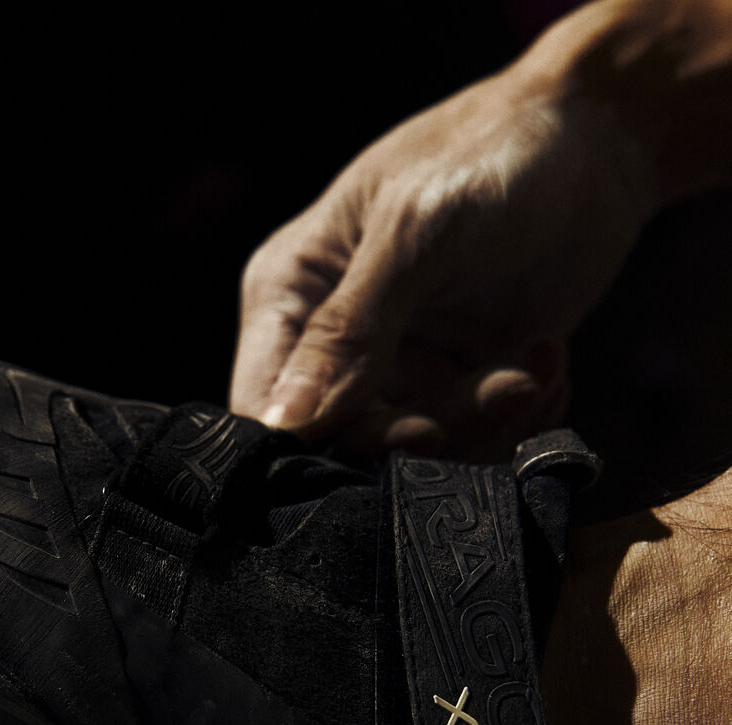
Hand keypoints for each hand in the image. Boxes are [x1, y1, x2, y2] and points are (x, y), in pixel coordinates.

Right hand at [229, 44, 656, 460]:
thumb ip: (348, 333)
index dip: (309, 446)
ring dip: (483, 425)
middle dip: (423, 433)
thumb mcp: (414, 234)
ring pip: (415, 448)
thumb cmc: (491, 155)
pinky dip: (516, 419)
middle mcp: (333, 340)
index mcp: (290, 291)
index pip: (263, 404)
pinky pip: (472, 439)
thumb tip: (284, 427)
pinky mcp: (460, 382)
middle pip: (345, 439)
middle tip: (496, 395)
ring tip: (537, 371)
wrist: (597, 139)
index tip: (394, 436)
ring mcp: (399, 366)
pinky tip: (548, 365)